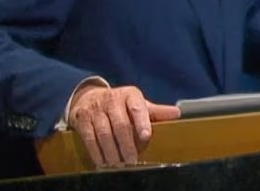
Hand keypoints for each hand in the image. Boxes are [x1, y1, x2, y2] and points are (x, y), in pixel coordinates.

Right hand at [66, 84, 180, 167]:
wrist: (89, 97)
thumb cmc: (120, 104)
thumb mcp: (138, 104)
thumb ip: (156, 112)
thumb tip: (177, 113)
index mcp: (130, 95)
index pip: (137, 108)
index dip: (142, 122)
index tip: (146, 136)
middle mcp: (112, 100)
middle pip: (120, 124)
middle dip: (126, 145)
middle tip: (132, 160)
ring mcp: (95, 109)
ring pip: (104, 133)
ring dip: (112, 152)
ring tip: (118, 164)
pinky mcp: (82, 119)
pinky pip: (89, 138)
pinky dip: (96, 153)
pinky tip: (103, 163)